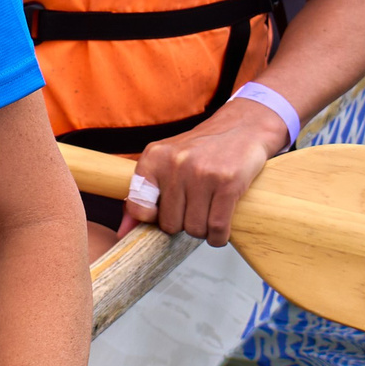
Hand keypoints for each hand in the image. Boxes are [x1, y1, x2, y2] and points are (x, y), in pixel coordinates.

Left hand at [120, 99, 285, 246]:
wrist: (241, 128)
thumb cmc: (201, 150)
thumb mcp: (166, 162)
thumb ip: (142, 195)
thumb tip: (123, 232)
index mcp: (154, 157)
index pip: (137, 207)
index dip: (152, 218)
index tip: (163, 213)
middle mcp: (175, 163)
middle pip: (170, 224)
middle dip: (183, 224)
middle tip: (193, 210)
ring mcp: (202, 173)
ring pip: (194, 229)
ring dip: (203, 231)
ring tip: (207, 214)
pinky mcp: (227, 183)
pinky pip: (217, 228)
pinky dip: (218, 237)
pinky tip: (219, 229)